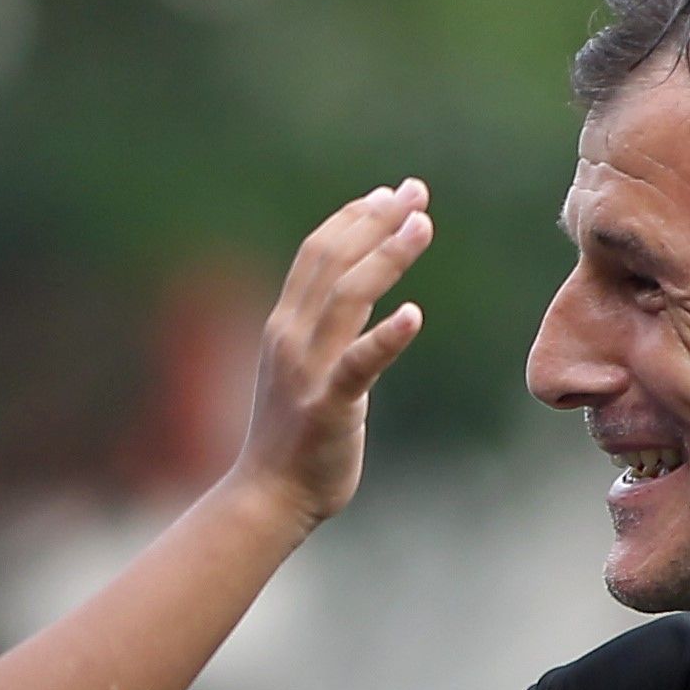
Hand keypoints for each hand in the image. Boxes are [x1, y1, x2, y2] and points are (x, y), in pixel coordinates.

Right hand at [233, 180, 431, 528]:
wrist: (266, 497)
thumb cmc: (294, 438)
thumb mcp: (301, 370)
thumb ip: (322, 332)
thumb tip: (353, 298)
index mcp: (284, 326)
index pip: (316, 254)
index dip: (353, 217)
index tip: (390, 193)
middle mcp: (291, 338)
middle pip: (333, 260)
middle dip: (376, 220)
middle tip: (416, 192)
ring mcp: (307, 371)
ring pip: (347, 297)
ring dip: (387, 256)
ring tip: (422, 225)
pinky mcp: (328, 408)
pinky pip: (358, 364)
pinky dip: (386, 337)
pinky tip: (414, 314)